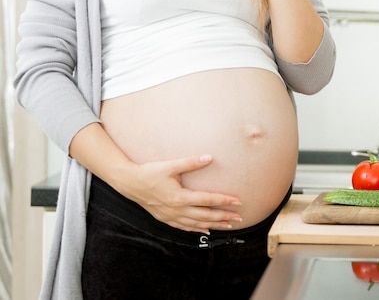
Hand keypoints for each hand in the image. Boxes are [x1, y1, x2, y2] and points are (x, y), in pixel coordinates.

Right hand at [120, 154, 242, 232]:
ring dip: (214, 225)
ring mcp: (171, 216)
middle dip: (224, 217)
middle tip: (239, 217)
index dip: (224, 201)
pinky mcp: (166, 218)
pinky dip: (197, 229)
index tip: (238, 201)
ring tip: (228, 225)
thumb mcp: (171, 165)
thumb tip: (209, 157)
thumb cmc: (150, 172)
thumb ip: (191, 162)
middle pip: (205, 215)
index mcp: (180, 197)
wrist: (130, 183)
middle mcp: (177, 210)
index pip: (207, 200)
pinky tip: (205, 230)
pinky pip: (185, 227)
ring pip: (197, 224)